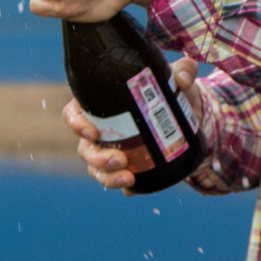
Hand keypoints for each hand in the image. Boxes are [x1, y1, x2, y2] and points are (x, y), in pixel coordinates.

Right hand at [63, 57, 203, 191]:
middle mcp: (100, 130)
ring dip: (107, 177)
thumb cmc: (170, 91)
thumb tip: (183, 79)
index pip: (74, 113)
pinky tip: (134, 190)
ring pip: (96, 169)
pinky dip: (124, 188)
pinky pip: (117, 181)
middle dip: (97, 158)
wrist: (187, 117)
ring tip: (129, 178)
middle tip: (119, 160)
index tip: (92, 132)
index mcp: (100, 104)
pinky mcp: (126, 168)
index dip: (76, 124)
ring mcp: (110, 151)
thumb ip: (182, 71)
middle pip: (84, 148)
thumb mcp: (177, 77)